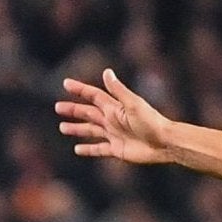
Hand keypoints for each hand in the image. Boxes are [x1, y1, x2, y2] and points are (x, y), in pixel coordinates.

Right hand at [57, 70, 177, 164]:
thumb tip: (106, 71)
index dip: (80, 89)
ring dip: (77, 129)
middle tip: (58, 107)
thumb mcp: (133, 104)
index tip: (66, 83)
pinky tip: (77, 149)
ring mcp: (114, 135)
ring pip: (90, 131)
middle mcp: (112, 120)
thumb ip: (118, 90)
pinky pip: (98, 149)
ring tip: (63, 128)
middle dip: (73, 110)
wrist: (164, 143)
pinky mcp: (116, 150)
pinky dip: (88, 149)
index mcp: (114, 107)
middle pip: (88, 113)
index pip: (93, 96)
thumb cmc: (151, 122)